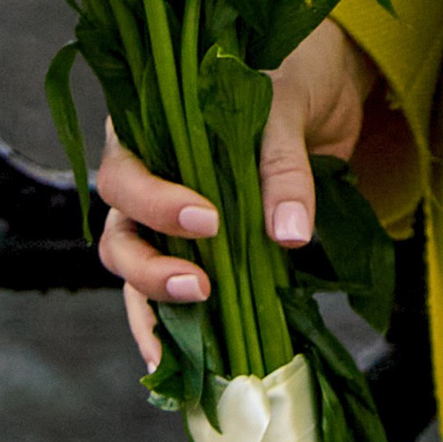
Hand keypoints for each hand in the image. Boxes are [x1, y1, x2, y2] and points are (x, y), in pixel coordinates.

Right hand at [95, 19, 382, 371]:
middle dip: (148, 267)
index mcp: (149, 125)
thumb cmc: (292, 76)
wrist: (324, 87)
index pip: (125, 172)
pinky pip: (170, 291)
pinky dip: (173, 329)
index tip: (208, 222)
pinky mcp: (199, 249)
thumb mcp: (288, 106)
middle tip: (199, 284)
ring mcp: (167, 216)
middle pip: (118, 231)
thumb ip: (282, 164)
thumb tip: (289, 236)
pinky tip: (180, 365)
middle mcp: (147, 174)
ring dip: (155, 305)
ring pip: (135, 268)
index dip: (154, 203)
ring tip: (184, 345)